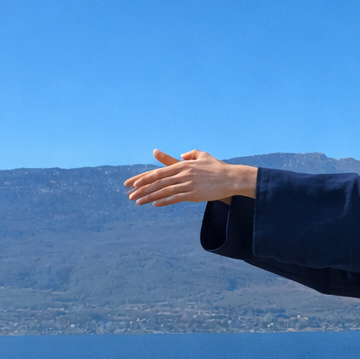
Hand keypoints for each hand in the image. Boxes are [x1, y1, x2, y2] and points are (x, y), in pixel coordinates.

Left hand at [124, 149, 256, 206]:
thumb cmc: (217, 167)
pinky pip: (176, 198)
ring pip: (164, 191)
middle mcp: (182, 173)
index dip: (143, 177)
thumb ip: (191, 154)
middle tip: (128, 194)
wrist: (231, 178)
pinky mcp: (193, 194)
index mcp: (182, 164)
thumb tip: (183, 154)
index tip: (131, 182)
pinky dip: (164, 201)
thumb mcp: (203, 156)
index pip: (158, 171)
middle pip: (157, 182)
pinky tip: (154, 204)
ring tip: (137, 201)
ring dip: (149, 196)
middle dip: (141, 188)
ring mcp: (187, 184)